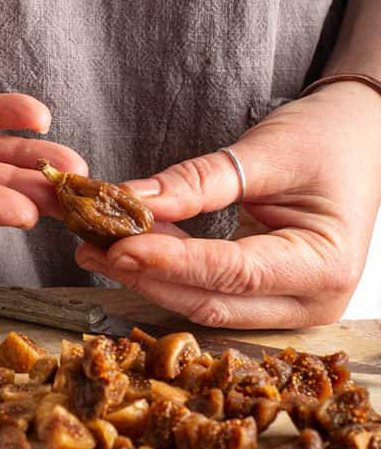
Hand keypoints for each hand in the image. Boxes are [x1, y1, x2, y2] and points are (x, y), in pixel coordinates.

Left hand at [76, 82, 380, 327]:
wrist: (358, 142)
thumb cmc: (326, 140)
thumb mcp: (264, 152)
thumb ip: (198, 182)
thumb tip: (132, 200)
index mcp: (324, 265)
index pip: (232, 272)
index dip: (171, 262)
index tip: (119, 245)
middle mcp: (310, 301)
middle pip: (211, 300)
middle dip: (148, 276)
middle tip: (94, 248)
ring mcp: (288, 307)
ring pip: (203, 305)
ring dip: (149, 279)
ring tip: (99, 250)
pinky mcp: (265, 300)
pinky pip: (207, 294)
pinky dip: (167, 275)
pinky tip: (131, 254)